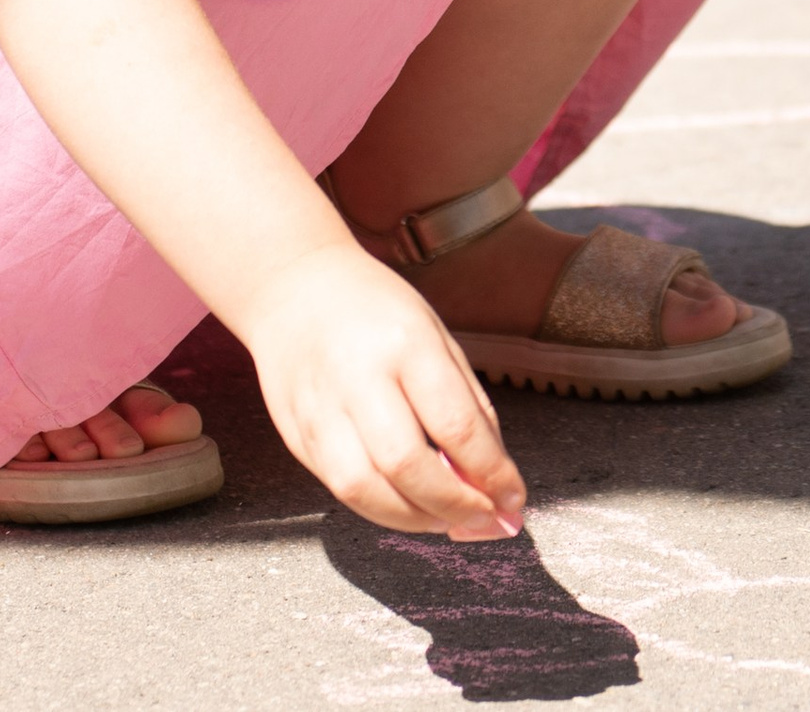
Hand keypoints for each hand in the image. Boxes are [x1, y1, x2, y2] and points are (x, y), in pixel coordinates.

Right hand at [238, 243, 527, 540]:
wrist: (295, 288)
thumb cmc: (376, 310)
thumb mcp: (436, 335)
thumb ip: (466, 403)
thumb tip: (495, 475)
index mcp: (406, 342)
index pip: (455, 424)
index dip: (491, 473)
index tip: (514, 500)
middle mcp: (358, 377)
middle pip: (407, 465)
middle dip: (454, 506)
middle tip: (486, 520)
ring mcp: (320, 410)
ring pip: (365, 490)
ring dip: (415, 520)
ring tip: (449, 520)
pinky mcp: (296, 436)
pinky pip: (340, 490)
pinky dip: (381, 509)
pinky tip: (409, 507)